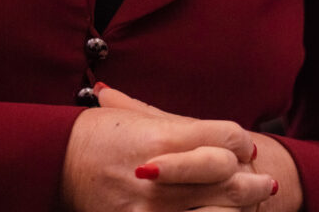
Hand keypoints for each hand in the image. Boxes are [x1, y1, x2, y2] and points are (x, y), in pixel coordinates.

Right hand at [61, 85, 277, 211]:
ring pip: (216, 210)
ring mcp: (149, 208)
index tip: (244, 145)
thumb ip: (180, 124)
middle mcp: (159, 174)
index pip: (226, 138)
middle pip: (227, 176)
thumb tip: (230, 135)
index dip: (240, 141)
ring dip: (239, 207)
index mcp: (160, 137)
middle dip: (250, 181)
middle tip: (263, 181)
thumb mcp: (137, 116)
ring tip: (253, 202)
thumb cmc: (95, 134)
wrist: (54, 162)